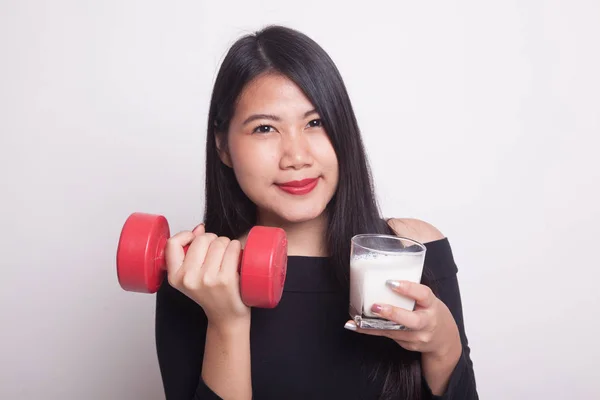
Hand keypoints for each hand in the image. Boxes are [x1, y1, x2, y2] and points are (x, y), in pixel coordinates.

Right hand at [165, 224, 250, 328]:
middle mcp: (188, 278)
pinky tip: (237, 259)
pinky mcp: (225, 279)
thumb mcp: (191, 276)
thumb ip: (190, 251)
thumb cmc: (211, 294)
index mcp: (175, 277)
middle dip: (213, 240)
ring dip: (227, 244)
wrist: (226, 317)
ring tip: (227, 258)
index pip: (172, 244)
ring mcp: (207, 279)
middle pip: (202, 239)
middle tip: (218, 254)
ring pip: (219, 242)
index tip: (196, 238)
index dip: (186, 235)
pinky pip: (232, 248)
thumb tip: (199, 228)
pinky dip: (237, 248)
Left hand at [345, 280, 460, 359]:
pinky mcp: (407, 344)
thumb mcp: (427, 299)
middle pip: (412, 320)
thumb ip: (411, 290)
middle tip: (375, 306)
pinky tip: (355, 326)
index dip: (408, 288)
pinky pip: (387, 336)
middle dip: (393, 313)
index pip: (423, 294)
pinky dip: (370, 330)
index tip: (391, 282)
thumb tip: (383, 273)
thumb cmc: (430, 311)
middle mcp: (427, 322)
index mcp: (432, 305)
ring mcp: (417, 337)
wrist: (443, 340)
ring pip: (395, 331)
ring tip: (358, 319)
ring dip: (374, 325)